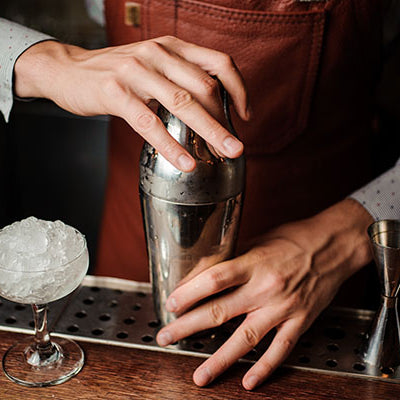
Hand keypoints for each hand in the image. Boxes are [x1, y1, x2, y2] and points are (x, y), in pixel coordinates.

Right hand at [14, 37, 248, 170]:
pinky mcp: (115, 92)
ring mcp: (136, 71)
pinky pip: (149, 123)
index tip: (245, 115)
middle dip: (225, 121)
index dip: (238, 89)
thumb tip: (208, 109)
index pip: (219, 62)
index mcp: (172, 47)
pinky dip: (171, 145)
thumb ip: (178, 79)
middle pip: (205, 88)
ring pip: (182, 104)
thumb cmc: (115, 72)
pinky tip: (185, 162)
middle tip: (237, 147)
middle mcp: (158, 53)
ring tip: (225, 153)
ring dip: (209, 132)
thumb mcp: (152, 65)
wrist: (67, 69)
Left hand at [156, 199, 373, 389]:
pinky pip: (280, 349)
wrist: (333, 247)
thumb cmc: (294, 239)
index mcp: (254, 262)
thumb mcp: (258, 240)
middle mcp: (266, 287)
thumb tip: (202, 275)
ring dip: (220, 359)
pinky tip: (248, 382)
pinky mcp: (300, 321)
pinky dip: (264, 367)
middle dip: (188, 326)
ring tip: (200, 375)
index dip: (190, 292)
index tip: (171, 303)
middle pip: (220, 311)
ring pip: (247, 338)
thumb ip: (232, 259)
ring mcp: (284, 307)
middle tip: (166, 337)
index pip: (215, 279)